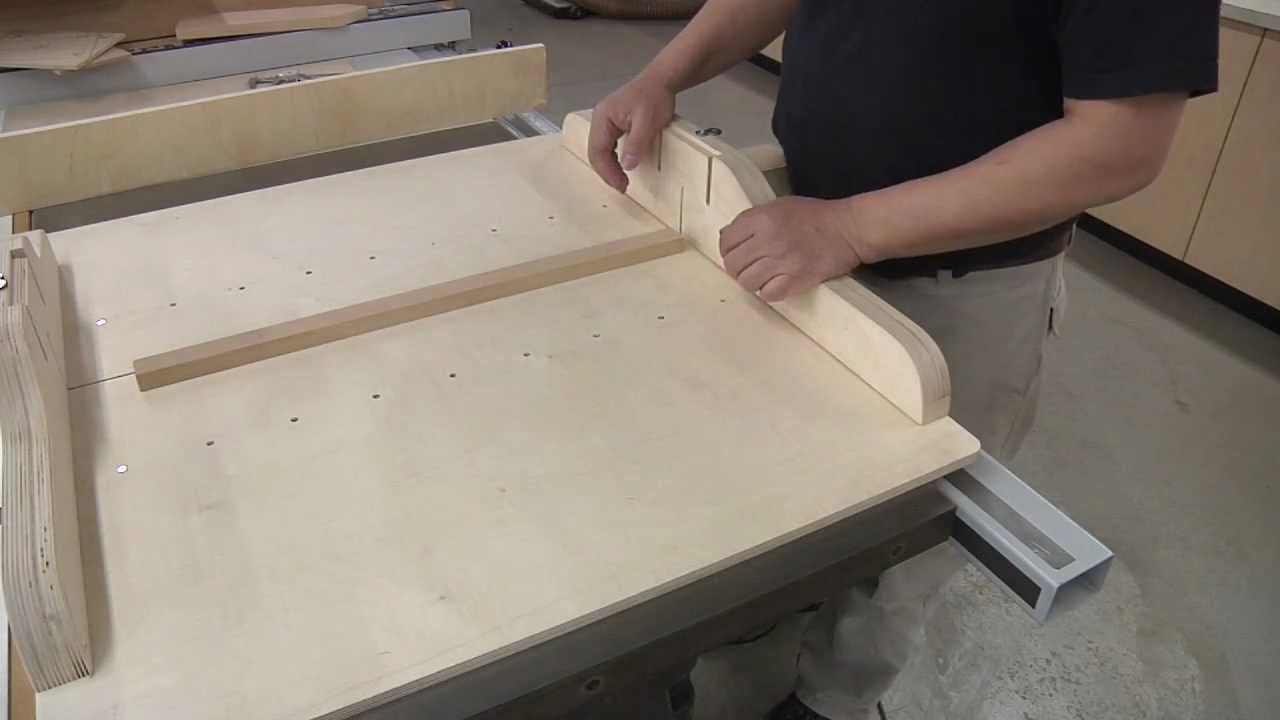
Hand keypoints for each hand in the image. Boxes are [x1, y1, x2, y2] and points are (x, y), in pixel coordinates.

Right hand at [588, 74, 676, 191]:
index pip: (598, 151)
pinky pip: (608, 146)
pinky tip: (622, 166)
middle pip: (596, 152)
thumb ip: (636, 144)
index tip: (621, 184)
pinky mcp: (614, 124)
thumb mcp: (647, 122)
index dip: (608, 171)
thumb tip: (627, 164)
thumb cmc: (654, 95)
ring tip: (622, 180)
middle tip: (622, 186)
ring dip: (609, 167)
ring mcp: (606, 121)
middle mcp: (600, 119)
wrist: (661, 80)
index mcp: (603, 118)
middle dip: (607, 172)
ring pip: (601, 150)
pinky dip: (613, 158)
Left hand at [720, 196, 868, 301]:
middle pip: (733, 264)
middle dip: (738, 269)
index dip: (728, 250)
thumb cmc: (816, 216)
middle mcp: (769, 239)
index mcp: (762, 218)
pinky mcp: (797, 279)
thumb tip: (726, 236)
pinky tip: (778, 284)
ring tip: (765, 276)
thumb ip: (752, 219)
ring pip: (747, 282)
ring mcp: (783, 261)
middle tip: (750, 268)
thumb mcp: (780, 206)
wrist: (848, 229)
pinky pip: (768, 294)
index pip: (726, 241)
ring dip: (753, 282)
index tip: (736, 254)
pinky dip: (770, 292)